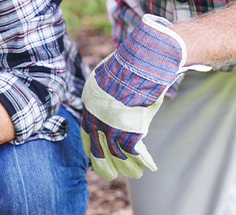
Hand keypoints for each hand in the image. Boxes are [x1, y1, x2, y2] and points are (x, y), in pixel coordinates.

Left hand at [81, 14, 206, 179]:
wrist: (145, 59)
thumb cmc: (134, 62)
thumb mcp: (112, 73)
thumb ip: (109, 90)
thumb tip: (114, 99)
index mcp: (90, 98)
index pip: (86, 128)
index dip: (92, 144)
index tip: (95, 156)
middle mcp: (96, 112)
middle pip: (97, 145)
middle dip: (103, 163)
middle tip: (108, 175)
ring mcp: (111, 122)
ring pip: (116, 151)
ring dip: (126, 165)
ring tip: (136, 174)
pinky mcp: (128, 127)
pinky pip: (134, 149)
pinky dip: (143, 159)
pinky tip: (149, 165)